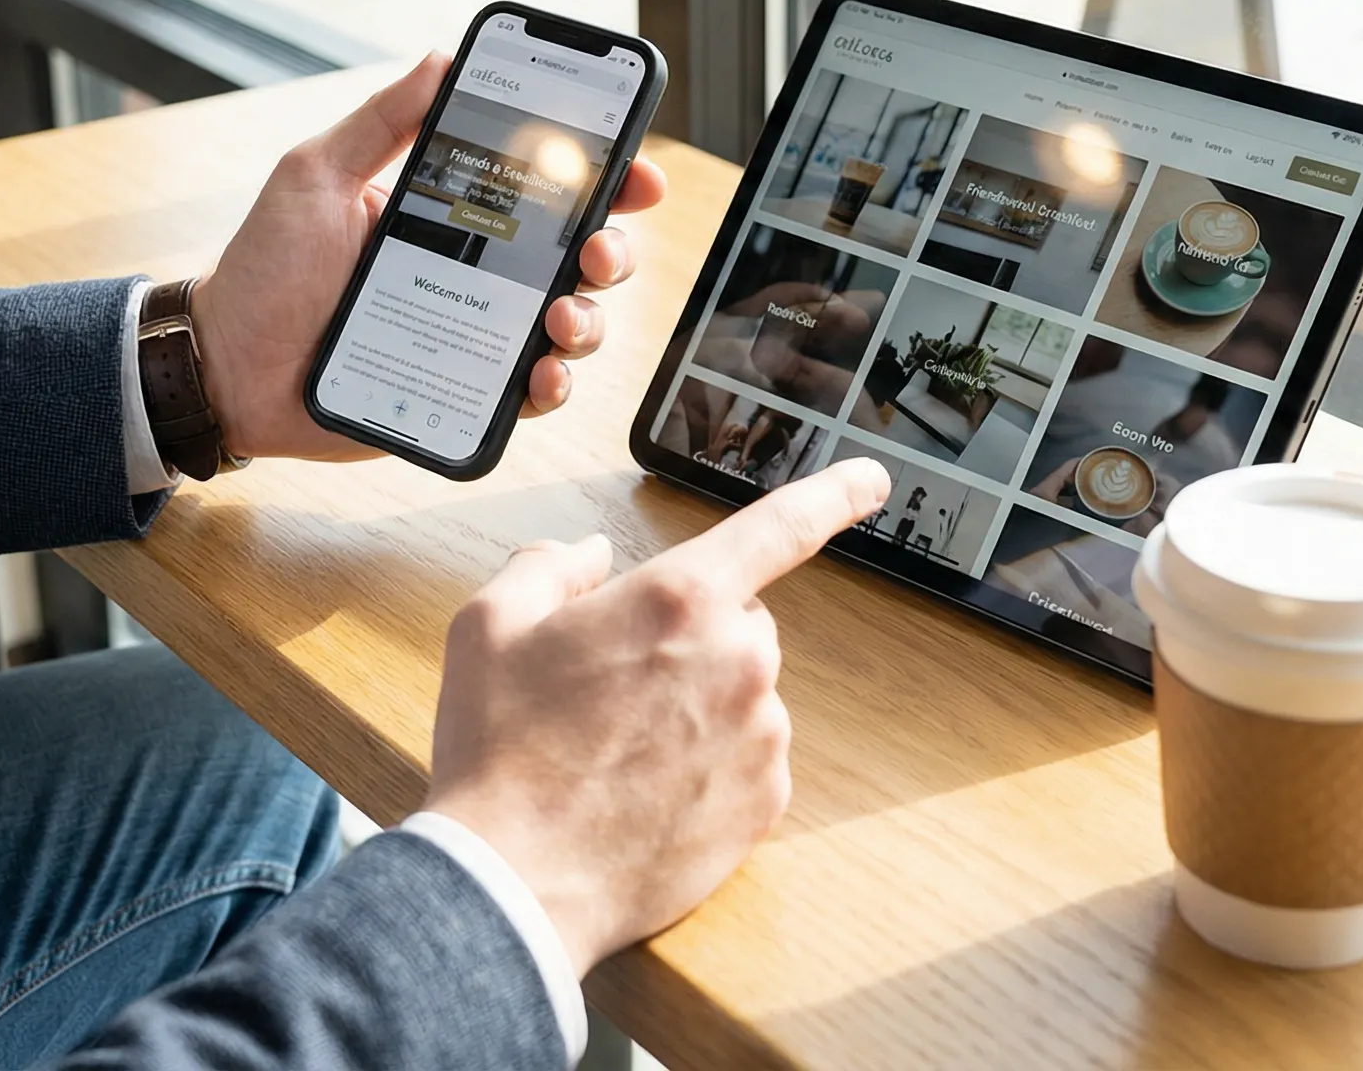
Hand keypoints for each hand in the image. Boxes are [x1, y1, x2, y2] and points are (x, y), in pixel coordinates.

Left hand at [188, 53, 669, 459]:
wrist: (225, 366)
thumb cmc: (265, 269)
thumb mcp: (316, 173)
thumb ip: (383, 120)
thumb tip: (442, 58)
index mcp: (452, 210)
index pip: (545, 188)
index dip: (605, 178)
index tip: (635, 171)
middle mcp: (476, 270)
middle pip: (578, 256)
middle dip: (612, 250)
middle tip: (597, 249)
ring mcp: (475, 332)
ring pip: (569, 324)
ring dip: (589, 318)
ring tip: (562, 317)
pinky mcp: (463, 391)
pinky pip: (529, 392)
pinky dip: (552, 385)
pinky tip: (542, 375)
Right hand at [421, 459, 891, 974]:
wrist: (515, 881)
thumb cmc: (499, 750)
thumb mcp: (490, 624)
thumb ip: (549, 565)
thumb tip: (588, 555)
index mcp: (679, 598)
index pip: (780, 526)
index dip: (833, 494)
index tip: (872, 480)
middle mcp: (738, 660)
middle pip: (739, 622)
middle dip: (690, 639)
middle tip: (616, 684)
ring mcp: (760, 737)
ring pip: (743, 694)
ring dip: (699, 706)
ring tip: (618, 751)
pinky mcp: (764, 804)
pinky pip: (749, 760)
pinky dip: (710, 767)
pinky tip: (645, 791)